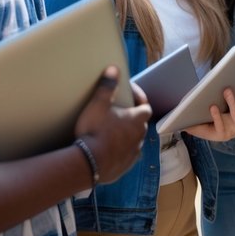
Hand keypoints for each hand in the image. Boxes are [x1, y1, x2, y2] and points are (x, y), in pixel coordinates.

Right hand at [74, 66, 150, 184]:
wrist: (88, 163)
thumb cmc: (95, 131)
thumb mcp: (98, 105)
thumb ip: (107, 86)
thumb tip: (114, 68)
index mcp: (137, 120)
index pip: (145, 106)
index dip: (138, 98)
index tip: (128, 94)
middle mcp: (140, 136)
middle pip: (140, 123)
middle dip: (131, 117)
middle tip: (117, 112)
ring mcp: (133, 153)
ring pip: (134, 140)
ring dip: (126, 134)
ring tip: (112, 130)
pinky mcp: (125, 167)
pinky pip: (126, 156)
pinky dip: (120, 150)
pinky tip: (109, 149)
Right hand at [187, 89, 234, 141]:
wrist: (214, 129)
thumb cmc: (202, 123)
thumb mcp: (193, 124)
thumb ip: (187, 123)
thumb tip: (174, 121)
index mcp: (217, 133)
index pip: (218, 127)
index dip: (216, 118)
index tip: (212, 106)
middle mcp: (232, 131)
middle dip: (233, 105)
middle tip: (227, 90)